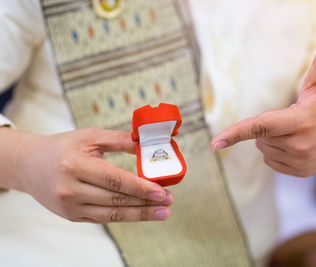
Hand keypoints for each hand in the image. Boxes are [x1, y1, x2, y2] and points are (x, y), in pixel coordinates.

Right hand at [11, 128, 172, 222]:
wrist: (29, 165)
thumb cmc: (62, 147)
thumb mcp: (89, 136)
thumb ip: (118, 140)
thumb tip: (146, 143)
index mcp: (75, 165)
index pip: (114, 180)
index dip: (140, 187)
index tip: (161, 191)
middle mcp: (70, 189)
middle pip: (115, 199)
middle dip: (146, 203)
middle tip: (168, 202)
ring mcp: (70, 206)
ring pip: (111, 213)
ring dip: (139, 214)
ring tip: (162, 213)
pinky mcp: (72, 216)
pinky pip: (103, 218)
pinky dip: (124, 215)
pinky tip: (140, 213)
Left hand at [210, 41, 315, 176]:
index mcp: (301, 121)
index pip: (262, 127)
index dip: (236, 133)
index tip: (214, 144)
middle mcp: (300, 145)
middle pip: (259, 137)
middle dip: (267, 126)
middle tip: (292, 118)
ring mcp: (300, 161)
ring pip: (264, 149)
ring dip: (272, 139)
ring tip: (296, 131)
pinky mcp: (301, 172)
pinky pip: (271, 161)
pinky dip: (276, 151)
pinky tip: (295, 143)